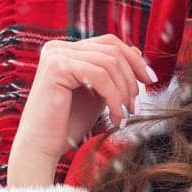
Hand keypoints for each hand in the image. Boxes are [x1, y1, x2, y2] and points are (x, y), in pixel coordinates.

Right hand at [6, 35, 154, 186]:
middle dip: (132, 78)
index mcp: (67, 50)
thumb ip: (112, 74)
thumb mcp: (97, 94)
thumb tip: (137, 53)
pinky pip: (99, 76)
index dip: (134, 59)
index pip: (109, 43)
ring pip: (109, 63)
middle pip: (112, 50)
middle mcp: (59, 48)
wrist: (42, 148)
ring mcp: (56, 55)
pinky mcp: (57, 68)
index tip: (149, 80)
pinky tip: (116, 117)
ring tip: (126, 113)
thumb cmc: (67, 124)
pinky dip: (114, 97)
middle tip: (137, 105)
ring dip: (124, 91)